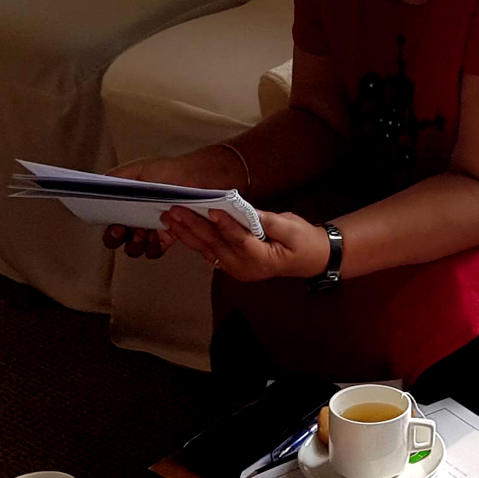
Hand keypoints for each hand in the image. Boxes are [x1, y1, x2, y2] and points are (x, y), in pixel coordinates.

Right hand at [99, 155, 220, 258]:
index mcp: (126, 206)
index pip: (109, 224)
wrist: (197, 175)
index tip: (113, 225)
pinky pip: (155, 251)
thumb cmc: (168, 170)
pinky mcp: (169, 238)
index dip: (107, 229)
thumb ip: (118, 177)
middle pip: (118, 240)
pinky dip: (153, 247)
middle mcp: (136, 221)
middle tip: (122, 231)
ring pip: (135, 248)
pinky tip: (158, 236)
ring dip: (134, 244)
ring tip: (141, 233)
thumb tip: (99, 185)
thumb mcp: (139, 169)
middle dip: (116, 239)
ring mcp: (152, 231)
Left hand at [160, 208, 328, 283]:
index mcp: (261, 259)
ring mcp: (235, 269)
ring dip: (186, 233)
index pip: (239, 240)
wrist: (309, 259)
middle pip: (215, 245)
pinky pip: (208, 252)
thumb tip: (245, 210)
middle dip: (193, 226)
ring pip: (206, 250)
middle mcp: (243, 267)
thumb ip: (268, 221)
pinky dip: (193, 239)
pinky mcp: (230, 264)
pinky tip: (179, 228)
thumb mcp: (292, 228)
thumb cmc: (303, 241)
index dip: (225, 225)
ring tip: (169, 218)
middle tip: (175, 210)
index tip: (211, 209)